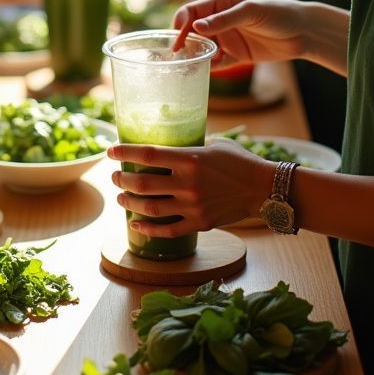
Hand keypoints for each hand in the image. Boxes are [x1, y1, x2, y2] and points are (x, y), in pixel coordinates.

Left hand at [108, 139, 273, 234]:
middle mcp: (187, 182)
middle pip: (143, 183)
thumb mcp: (215, 144)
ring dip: (130, 203)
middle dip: (122, 180)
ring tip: (121, 198)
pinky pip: (167, 230)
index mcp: (190, 158)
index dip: (125, 152)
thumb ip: (192, 147)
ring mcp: (192, 205)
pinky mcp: (199, 223)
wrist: (263, 189)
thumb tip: (172, 147)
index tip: (110, 151)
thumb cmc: (240, 162)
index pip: (148, 154)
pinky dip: (147, 229)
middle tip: (115, 177)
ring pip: (150, 207)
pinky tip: (135, 224)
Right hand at [173, 0, 306, 65]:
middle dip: (184, 43)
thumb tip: (196, 27)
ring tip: (187, 68)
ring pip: (204, 49)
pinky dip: (210, 67)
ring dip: (195, 57)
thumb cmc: (279, 13)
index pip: (192, 11)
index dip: (181, 24)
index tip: (177, 40)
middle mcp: (221, 20)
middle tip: (177, 57)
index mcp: (221, 3)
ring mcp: (228, 38)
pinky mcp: (237, 56)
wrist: (304, 32)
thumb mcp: (251, 11)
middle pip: (194, 32)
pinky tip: (207, 70)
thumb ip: (224, 19)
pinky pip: (218, 63)